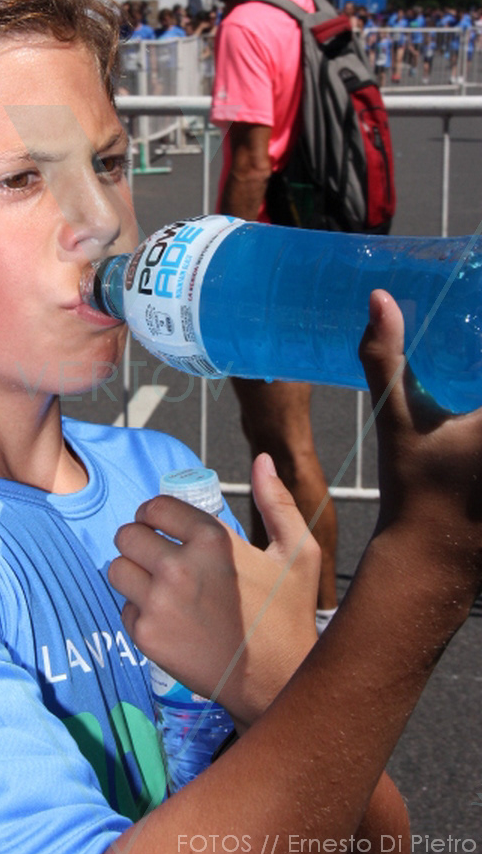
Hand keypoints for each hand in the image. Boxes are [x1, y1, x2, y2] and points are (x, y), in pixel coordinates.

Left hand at [108, 456, 318, 725]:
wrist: (277, 682)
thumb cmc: (289, 615)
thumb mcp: (298, 552)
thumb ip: (276, 501)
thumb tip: (262, 459)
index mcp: (213, 539)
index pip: (154, 507)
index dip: (155, 514)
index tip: (162, 525)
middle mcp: (180, 567)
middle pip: (128, 534)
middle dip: (140, 540)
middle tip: (156, 553)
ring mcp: (159, 604)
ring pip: (117, 568)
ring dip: (133, 572)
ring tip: (157, 583)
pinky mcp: (147, 637)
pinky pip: (124, 608)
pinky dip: (139, 611)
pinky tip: (167, 618)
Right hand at [360, 290, 481, 603]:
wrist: (434, 555)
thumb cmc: (415, 486)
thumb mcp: (396, 418)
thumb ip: (387, 358)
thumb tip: (381, 299)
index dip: (478, 328)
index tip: (472, 301)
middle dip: (476, 360)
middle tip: (466, 333)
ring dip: (477, 378)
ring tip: (468, 371)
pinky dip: (480, 399)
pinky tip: (470, 395)